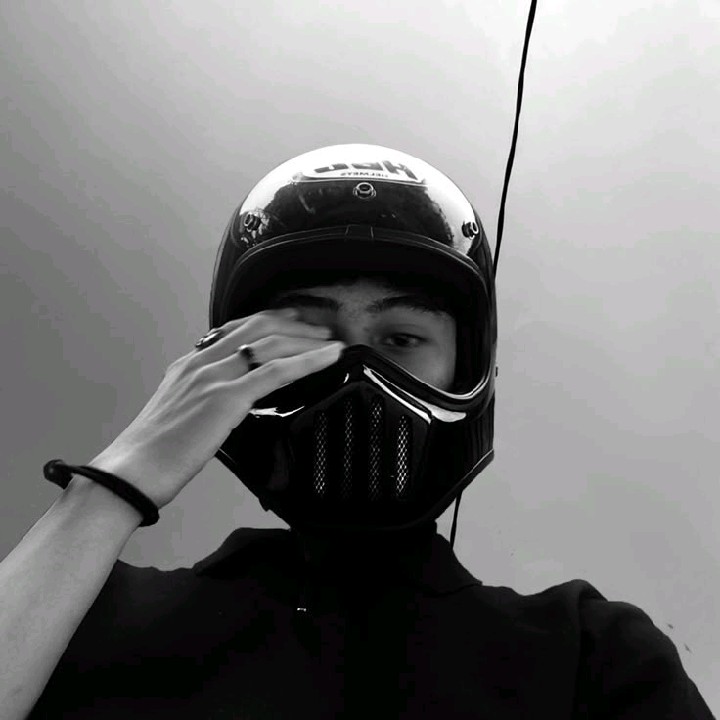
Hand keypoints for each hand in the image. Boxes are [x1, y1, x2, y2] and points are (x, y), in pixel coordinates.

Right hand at [88, 309, 343, 508]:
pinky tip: (328, 358)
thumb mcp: (177, 412)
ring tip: (330, 343)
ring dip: (307, 340)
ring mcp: (213, 377)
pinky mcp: (225, 398)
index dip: (269, 321)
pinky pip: (276, 371)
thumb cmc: (154, 453)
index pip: (236, 328)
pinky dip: (308, 361)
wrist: (132, 471)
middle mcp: (201, 362)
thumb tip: (227, 403)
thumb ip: (201, 399)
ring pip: (271, 343)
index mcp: (189, 364)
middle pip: (258, 326)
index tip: (292, 321)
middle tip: (320, 329)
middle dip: (294, 324)